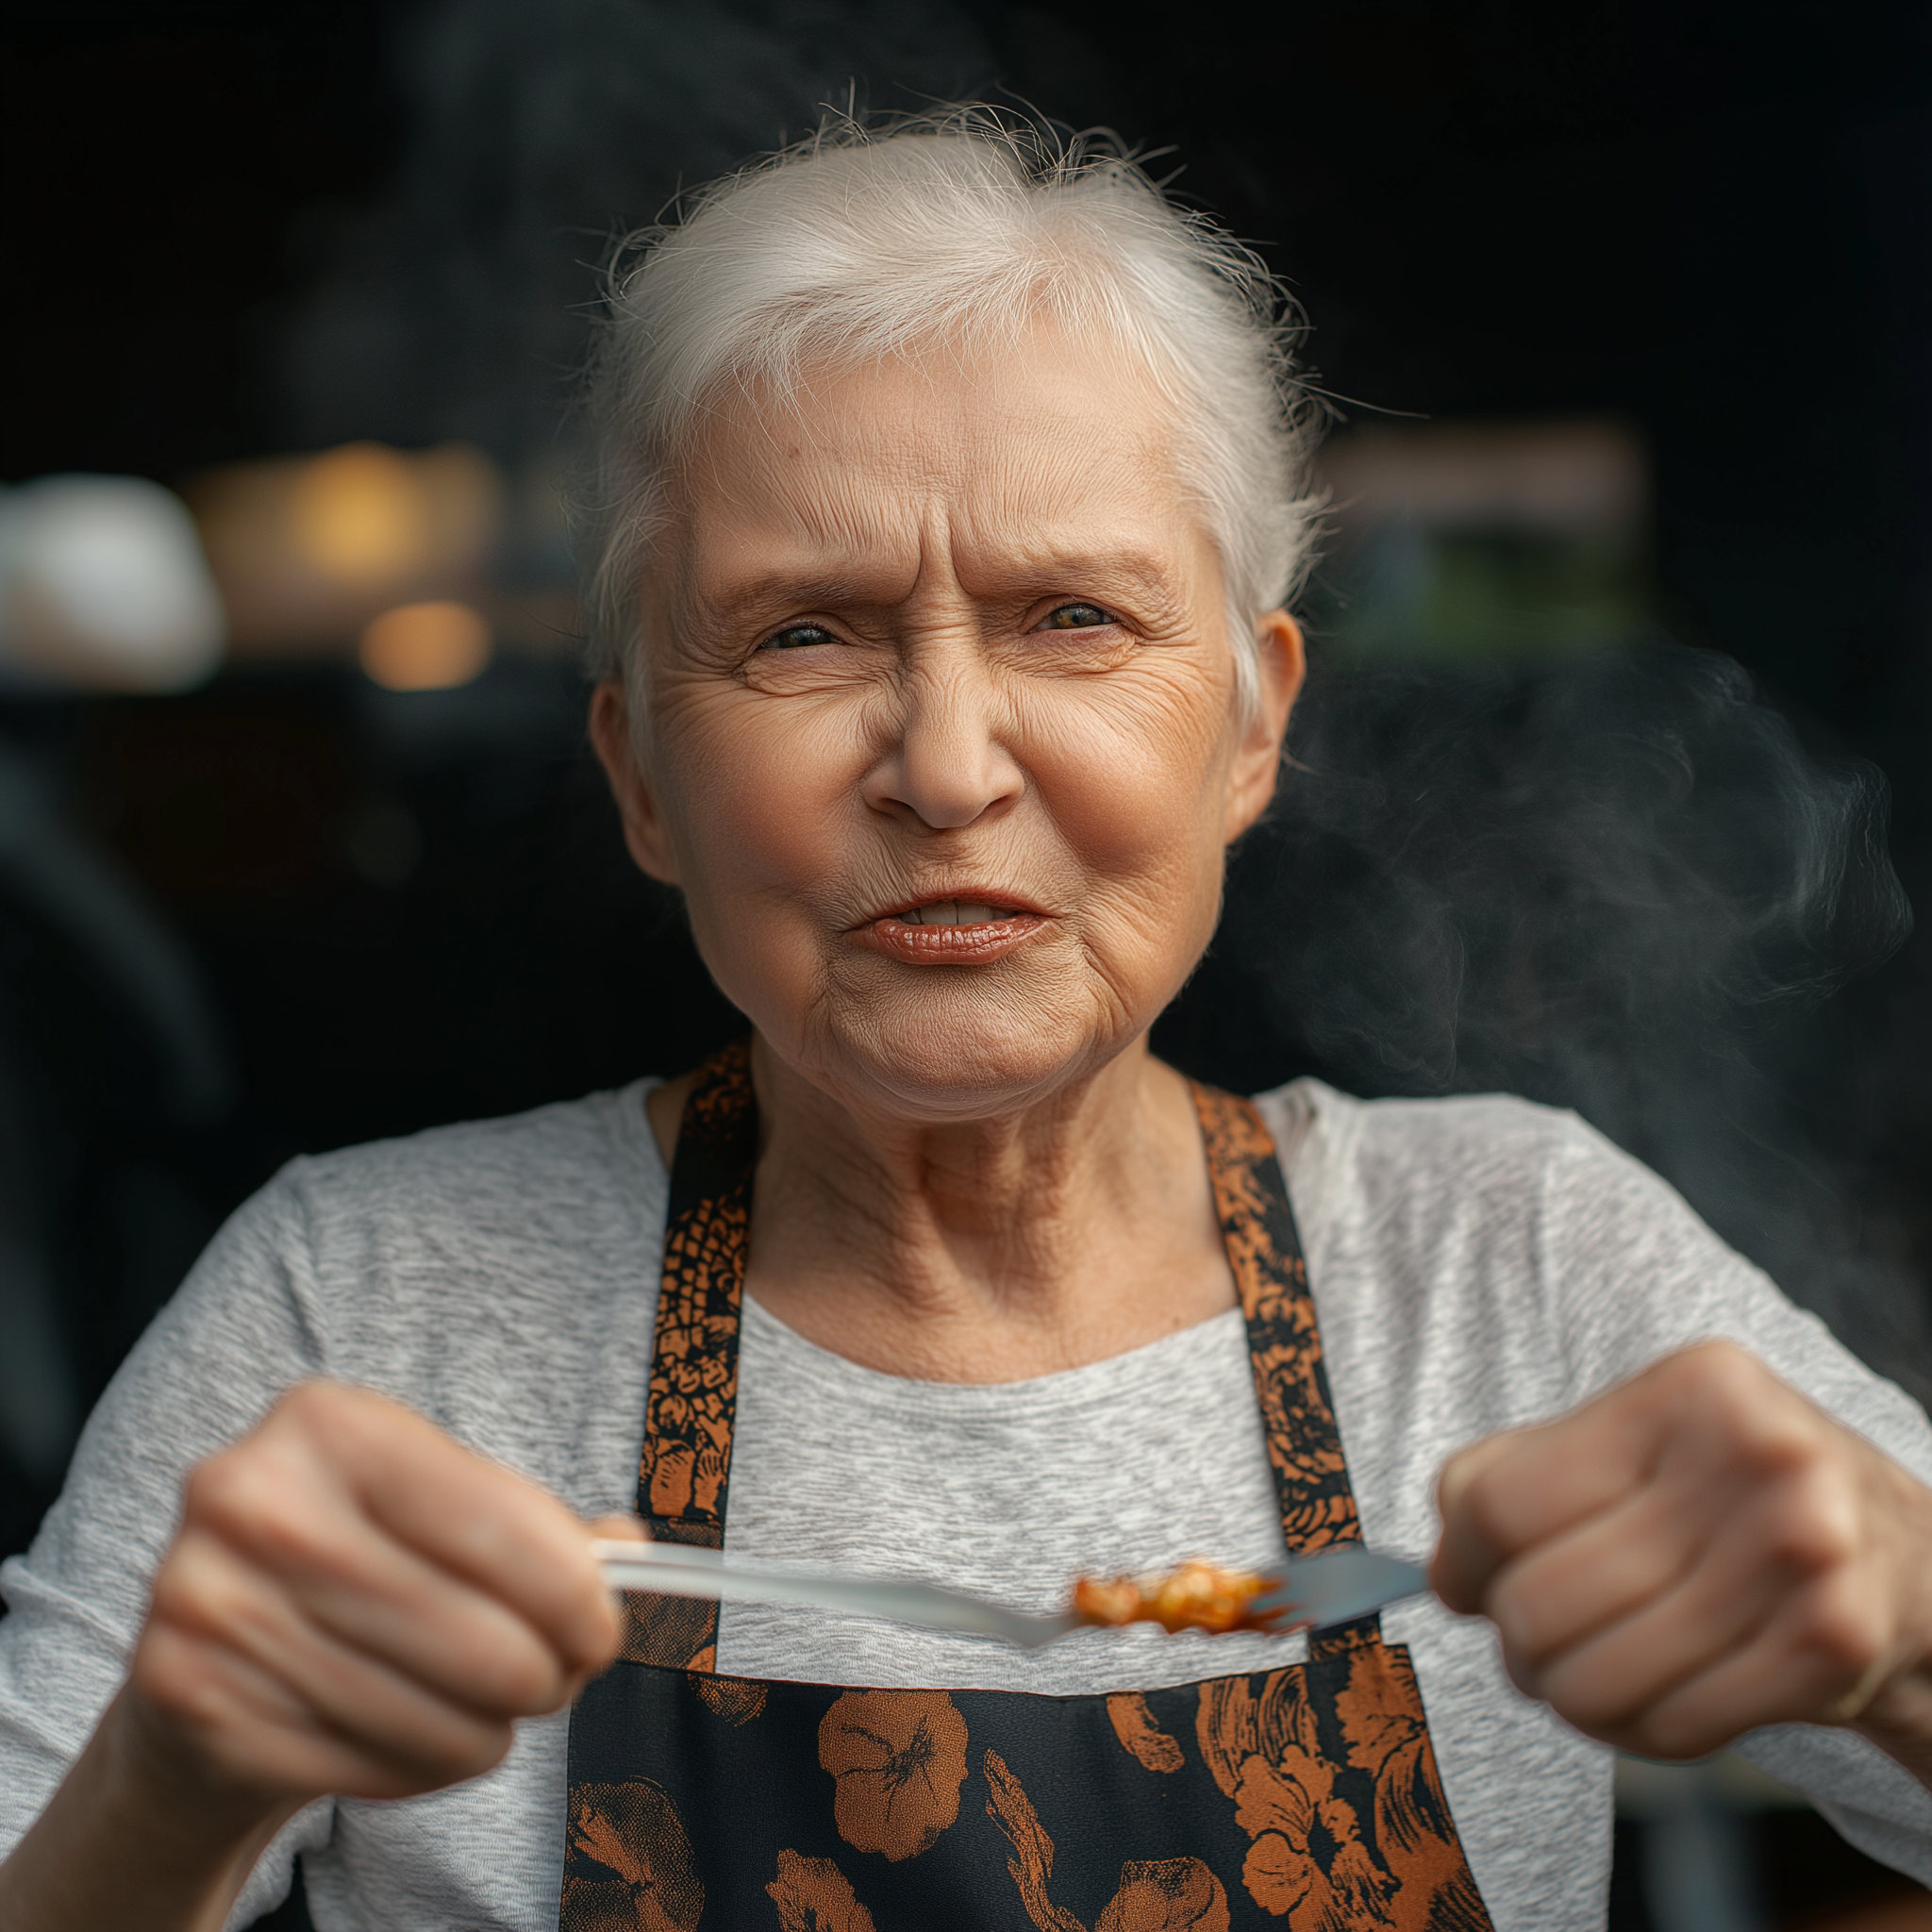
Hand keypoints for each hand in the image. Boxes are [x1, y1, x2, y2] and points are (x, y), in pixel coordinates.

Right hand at [129, 1380, 624, 1809]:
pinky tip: (420, 1740)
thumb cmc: (353, 1562)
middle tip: (557, 1681)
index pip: (496, 1521)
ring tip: (491, 1716)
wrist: (202, 1647)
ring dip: (488, 1732)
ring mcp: (208, 1601)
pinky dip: (421, 1768)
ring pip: (430, 1712)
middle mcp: (254, 1500)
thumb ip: (540, 1527)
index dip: (575, 1591)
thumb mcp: (434, 1508)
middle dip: (545, 1674)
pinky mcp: (189, 1700)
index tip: (605, 1627)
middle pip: (475, 1632)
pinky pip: (364, 1767)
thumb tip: (629, 1551)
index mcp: (329, 1423)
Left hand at [1432, 1340, 1931, 1774]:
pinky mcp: (1834, 1646)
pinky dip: (1642, 1728)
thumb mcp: (1637, 1443)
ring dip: (1573, 1695)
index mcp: (1689, 1388)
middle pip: (1540, 1600)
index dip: (1461, 1560)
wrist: (1908, 1563)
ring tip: (1597, 1668)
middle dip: (1518, 1643)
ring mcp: (1806, 1550)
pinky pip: (1668, 1725)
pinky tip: (1663, 1691)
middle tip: (1537, 1643)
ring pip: (1593, 1678)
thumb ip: (1517, 1478)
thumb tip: (1442, 1569)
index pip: (1503, 1500)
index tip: (1461, 1584)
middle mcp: (1758, 1455)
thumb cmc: (1730, 1495)